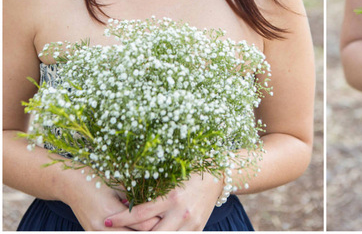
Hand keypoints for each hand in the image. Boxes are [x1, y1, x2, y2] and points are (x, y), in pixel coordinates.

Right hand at [63, 168, 158, 230]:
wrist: (72, 184)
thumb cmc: (100, 179)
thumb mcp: (122, 185)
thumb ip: (139, 197)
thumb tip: (162, 206)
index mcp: (111, 210)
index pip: (143, 225)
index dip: (159, 221)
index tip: (171, 216)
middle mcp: (102, 227)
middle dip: (153, 230)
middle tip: (167, 223)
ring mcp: (95, 233)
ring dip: (141, 232)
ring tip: (156, 226)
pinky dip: (128, 232)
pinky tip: (139, 228)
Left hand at [104, 173, 223, 230]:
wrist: (218, 176)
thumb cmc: (190, 172)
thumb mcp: (171, 178)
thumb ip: (152, 190)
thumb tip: (126, 199)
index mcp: (172, 197)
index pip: (140, 213)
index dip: (121, 218)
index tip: (106, 221)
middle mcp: (181, 213)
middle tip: (119, 232)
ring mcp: (190, 224)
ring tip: (134, 233)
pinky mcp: (198, 229)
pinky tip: (158, 231)